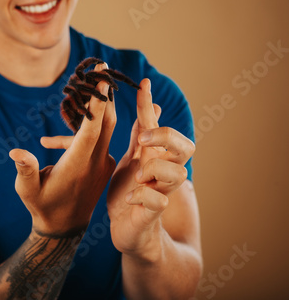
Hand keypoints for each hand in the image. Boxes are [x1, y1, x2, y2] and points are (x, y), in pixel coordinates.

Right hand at [9, 63, 115, 235]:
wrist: (64, 227)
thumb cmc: (42, 206)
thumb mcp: (27, 191)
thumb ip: (24, 170)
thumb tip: (16, 153)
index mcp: (78, 163)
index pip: (92, 128)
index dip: (98, 102)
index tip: (103, 77)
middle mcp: (95, 161)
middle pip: (107, 122)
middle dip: (105, 94)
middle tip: (102, 68)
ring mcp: (102, 163)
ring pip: (107, 128)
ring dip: (100, 106)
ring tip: (91, 84)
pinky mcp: (103, 165)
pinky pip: (101, 138)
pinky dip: (93, 124)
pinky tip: (74, 121)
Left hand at [107, 78, 194, 258]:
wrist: (127, 231)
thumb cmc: (130, 193)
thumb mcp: (131, 160)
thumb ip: (140, 136)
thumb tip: (153, 106)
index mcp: (153, 157)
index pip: (156, 126)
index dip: (149, 105)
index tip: (143, 83)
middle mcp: (162, 173)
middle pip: (185, 147)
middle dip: (166, 137)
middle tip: (143, 140)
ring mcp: (161, 192)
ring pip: (178, 173)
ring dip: (155, 170)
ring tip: (136, 177)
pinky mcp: (152, 214)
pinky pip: (158, 201)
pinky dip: (143, 196)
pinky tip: (130, 199)